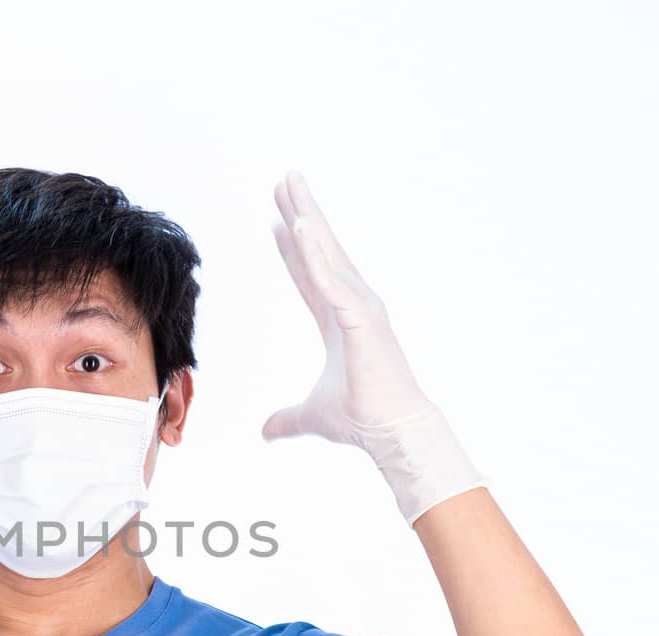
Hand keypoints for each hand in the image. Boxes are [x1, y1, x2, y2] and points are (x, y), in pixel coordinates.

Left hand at [261, 170, 486, 525]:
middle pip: (319, 249)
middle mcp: (351, 304)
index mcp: (339, 319)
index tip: (279, 220)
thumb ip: (287, 419)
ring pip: (325, 252)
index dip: (293, 248)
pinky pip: (329, 279)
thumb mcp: (312, 416)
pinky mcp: (359, 317)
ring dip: (306, 216)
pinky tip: (295, 225)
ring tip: (289, 184)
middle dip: (301, 212)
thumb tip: (265, 432)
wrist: (392, 432)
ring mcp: (358, 306)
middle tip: (284, 180)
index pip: (310, 275)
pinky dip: (312, 253)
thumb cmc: (363, 419)